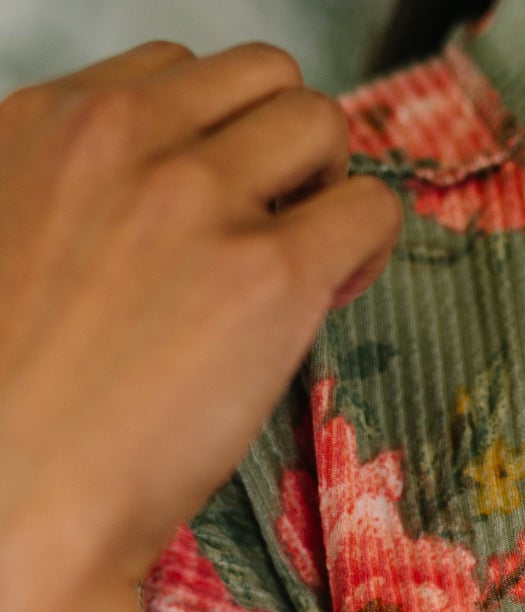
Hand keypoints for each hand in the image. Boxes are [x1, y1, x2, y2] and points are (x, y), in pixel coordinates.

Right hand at [0, 41, 403, 611]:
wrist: (11, 502)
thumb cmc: (5, 419)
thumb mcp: (4, 257)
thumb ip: (66, 209)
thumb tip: (135, 232)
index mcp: (40, 127)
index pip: (172, 76)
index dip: (214, 141)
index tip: (220, 204)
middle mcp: (120, 141)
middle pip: (258, 81)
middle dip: (283, 149)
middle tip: (280, 228)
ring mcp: (198, 198)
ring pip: (319, 124)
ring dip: (330, 187)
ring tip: (310, 263)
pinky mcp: (269, 272)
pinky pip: (369, 207)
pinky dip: (368, 245)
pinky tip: (332, 296)